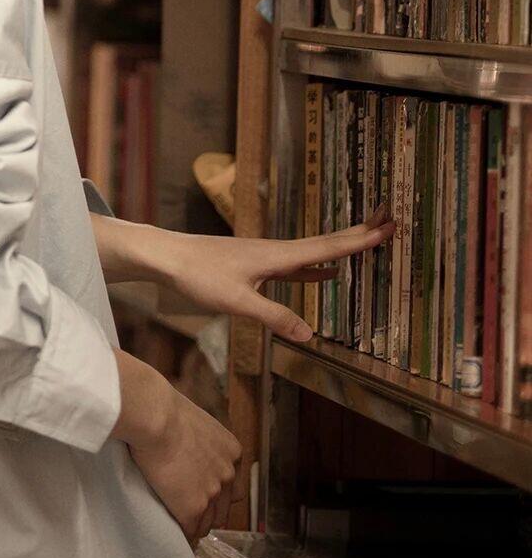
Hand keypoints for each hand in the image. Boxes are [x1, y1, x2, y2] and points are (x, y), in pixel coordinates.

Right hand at [123, 371, 239, 544]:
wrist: (156, 418)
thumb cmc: (166, 410)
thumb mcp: (194, 421)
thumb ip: (199, 440)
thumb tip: (184, 442)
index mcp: (232, 452)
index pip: (233, 484)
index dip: (217, 491)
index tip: (203, 494)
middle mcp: (228, 475)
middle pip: (225, 507)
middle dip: (210, 511)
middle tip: (191, 511)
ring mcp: (212, 494)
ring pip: (209, 523)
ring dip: (196, 525)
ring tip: (180, 527)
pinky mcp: (193, 508)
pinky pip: (189, 531)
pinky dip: (181, 534)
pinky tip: (173, 536)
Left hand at [124, 207, 394, 346]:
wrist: (168, 257)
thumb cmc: (199, 275)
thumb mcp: (238, 301)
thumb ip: (273, 317)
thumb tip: (310, 335)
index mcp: (278, 255)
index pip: (328, 247)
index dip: (359, 240)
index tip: (387, 227)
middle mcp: (277, 251)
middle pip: (326, 243)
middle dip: (358, 235)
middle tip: (389, 222)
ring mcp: (267, 257)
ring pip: (313, 252)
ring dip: (340, 248)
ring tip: (366, 242)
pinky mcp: (256, 265)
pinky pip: (297, 265)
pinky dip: (316, 267)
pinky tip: (327, 273)